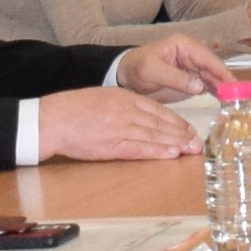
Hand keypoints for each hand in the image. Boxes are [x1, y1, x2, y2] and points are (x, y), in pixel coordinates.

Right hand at [41, 87, 199, 160]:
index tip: (188, 127)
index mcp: (123, 97)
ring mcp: (119, 128)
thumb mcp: (101, 96)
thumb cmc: (73, 109)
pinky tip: (171, 153)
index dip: (175, 119)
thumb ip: (123, 103)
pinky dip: (157, 151)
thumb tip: (143, 114)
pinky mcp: (111, 146)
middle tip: (198, 141)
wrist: (52, 120)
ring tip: (191, 149)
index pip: (156, 109)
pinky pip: (139, 149)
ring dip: (175, 143)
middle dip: (181, 132)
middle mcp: (125, 111)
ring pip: (154, 135)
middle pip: (160, 122)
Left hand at [110, 36, 230, 99]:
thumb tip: (200, 86)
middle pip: (215, 68)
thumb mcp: (153, 71)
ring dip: (226, 89)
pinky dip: (218, 93)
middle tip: (242, 96)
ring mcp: (194, 67)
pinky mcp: (192, 80)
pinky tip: (227, 102)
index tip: (234, 85)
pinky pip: (209, 85)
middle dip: (228, 81)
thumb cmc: (137, 67)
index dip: (222, 71)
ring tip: (239, 101)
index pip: (207, 58)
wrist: (127, 76)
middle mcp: (193, 54)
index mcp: (184, 45)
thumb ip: (176, 78)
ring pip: (215, 78)